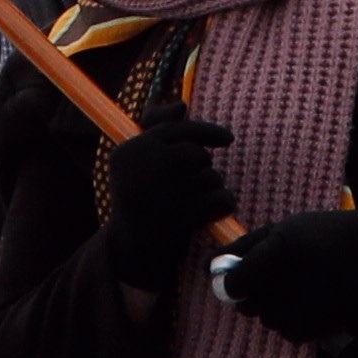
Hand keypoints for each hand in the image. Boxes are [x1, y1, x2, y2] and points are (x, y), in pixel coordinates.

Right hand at [102, 118, 235, 297]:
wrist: (132, 251)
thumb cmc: (138, 199)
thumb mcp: (136, 162)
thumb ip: (156, 128)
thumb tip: (182, 106)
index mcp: (128, 151)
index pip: (176, 130)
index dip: (206, 131)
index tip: (228, 138)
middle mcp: (142, 169)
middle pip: (197, 155)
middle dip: (203, 169)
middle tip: (191, 186)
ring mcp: (161, 194)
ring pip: (211, 177)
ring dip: (211, 189)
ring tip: (193, 204)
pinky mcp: (181, 218)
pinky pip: (220, 199)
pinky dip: (223, 204)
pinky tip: (211, 214)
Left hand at [211, 206, 357, 347]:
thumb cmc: (323, 234)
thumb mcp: (285, 228)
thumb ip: (245, 246)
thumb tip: (210, 266)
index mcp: (280, 249)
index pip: (237, 281)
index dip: (231, 283)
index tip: (237, 279)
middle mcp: (291, 280)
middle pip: (247, 305)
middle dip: (252, 295)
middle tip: (273, 278)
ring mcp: (305, 307)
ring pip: (266, 320)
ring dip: (272, 308)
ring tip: (295, 286)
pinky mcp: (319, 325)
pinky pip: (287, 333)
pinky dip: (291, 321)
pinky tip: (307, 301)